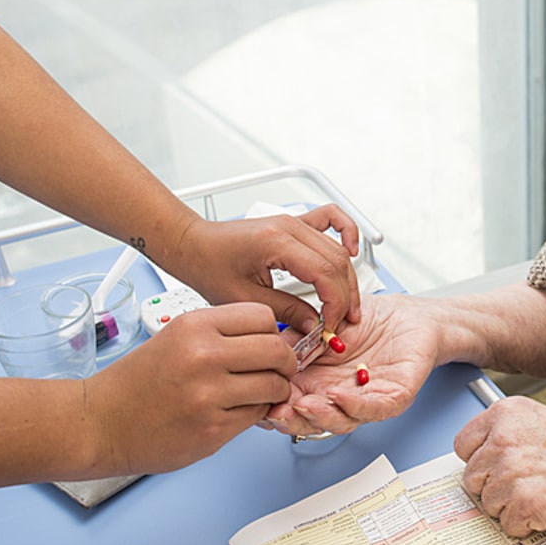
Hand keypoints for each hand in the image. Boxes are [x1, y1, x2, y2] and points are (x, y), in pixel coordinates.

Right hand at [83, 303, 294, 474]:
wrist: (99, 422)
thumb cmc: (135, 382)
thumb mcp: (176, 337)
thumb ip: (221, 333)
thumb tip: (270, 335)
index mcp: (194, 326)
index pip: (263, 316)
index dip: (274, 331)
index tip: (273, 341)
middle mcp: (203, 356)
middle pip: (276, 349)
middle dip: (285, 361)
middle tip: (280, 368)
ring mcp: (209, 395)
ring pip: (274, 385)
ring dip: (275, 390)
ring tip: (260, 392)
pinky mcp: (212, 430)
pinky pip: (257, 415)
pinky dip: (255, 413)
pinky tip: (237, 411)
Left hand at [165, 205, 360, 331]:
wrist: (193, 245)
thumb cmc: (208, 266)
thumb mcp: (245, 299)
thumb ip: (286, 312)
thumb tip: (315, 325)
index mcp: (276, 242)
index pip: (324, 272)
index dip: (335, 303)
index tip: (331, 326)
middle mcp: (289, 226)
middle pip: (337, 261)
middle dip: (345, 296)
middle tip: (341, 323)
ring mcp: (294, 222)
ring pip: (338, 248)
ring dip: (348, 277)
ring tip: (348, 305)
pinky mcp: (294, 223)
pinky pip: (332, 218)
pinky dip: (347, 233)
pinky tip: (352, 251)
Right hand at [263, 292, 438, 434]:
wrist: (411, 317)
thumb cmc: (371, 321)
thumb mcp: (322, 324)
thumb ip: (297, 337)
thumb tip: (267, 347)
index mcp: (319, 382)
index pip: (293, 402)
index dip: (276, 405)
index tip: (261, 400)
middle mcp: (340, 397)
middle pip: (313, 420)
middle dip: (293, 420)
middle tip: (278, 412)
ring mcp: (366, 401)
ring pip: (341, 420)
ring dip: (321, 416)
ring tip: (305, 404)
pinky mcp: (394, 398)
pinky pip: (373, 408)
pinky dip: (354, 405)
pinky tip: (337, 395)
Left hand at [455, 397, 545, 544]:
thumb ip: (528, 433)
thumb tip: (504, 449)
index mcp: (516, 413)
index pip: (465, 443)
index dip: (482, 462)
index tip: (495, 470)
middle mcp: (509, 437)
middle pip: (473, 477)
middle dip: (497, 489)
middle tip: (533, 489)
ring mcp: (515, 470)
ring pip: (488, 504)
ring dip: (515, 510)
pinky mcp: (527, 503)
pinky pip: (508, 526)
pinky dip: (530, 528)